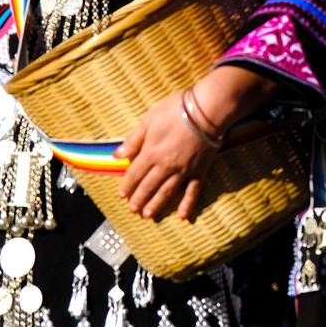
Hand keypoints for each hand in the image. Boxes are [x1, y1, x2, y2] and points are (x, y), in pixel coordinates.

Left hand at [117, 65, 277, 220]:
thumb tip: (117, 156)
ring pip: (167, 192)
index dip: (127, 185)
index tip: (122, 194)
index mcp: (151, 153)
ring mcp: (184, 171)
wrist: (208, 111)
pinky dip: (187, 204)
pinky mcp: (200, 171)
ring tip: (148, 215)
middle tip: (133, 209)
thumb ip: (133, 140)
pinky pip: (193, 191)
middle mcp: (165, 166)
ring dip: (156, 204)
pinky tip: (183, 216)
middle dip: (139, 199)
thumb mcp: (149, 120)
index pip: (135, 174)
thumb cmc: (176, 110)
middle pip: (149, 186)